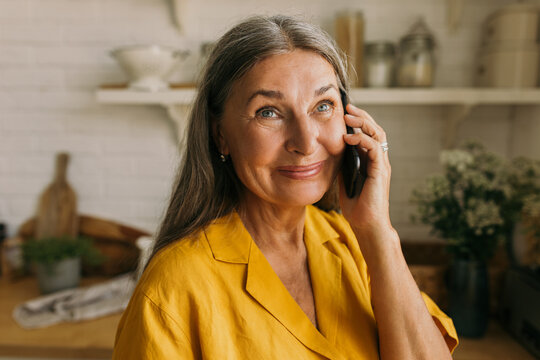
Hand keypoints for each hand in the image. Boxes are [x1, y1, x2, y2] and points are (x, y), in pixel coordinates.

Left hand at [339, 104, 393, 239]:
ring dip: (363, 123)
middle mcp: (378, 160)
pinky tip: (348, 137)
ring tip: (348, 116)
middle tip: (347, 107)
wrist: (365, 224)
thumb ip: (341, 164)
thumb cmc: (355, 204)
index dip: (358, 121)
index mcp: (370, 160)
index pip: (368, 134)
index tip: (344, 111)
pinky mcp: (380, 171)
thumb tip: (329, 150)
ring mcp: (381, 164)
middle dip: (361, 116)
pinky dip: (362, 140)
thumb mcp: (343, 179)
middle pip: (375, 129)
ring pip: (378, 135)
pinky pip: (374, 148)